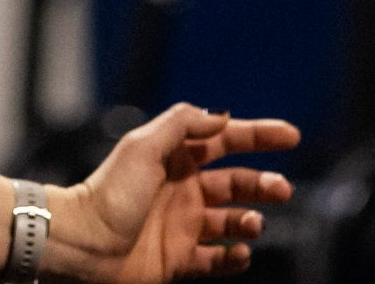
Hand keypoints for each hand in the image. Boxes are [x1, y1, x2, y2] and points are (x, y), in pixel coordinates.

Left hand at [47, 105, 298, 279]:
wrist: (82, 245)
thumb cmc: (109, 193)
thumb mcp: (143, 146)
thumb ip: (183, 124)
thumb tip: (221, 115)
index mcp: (175, 157)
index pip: (224, 140)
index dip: (258, 135)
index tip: (291, 135)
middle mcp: (183, 188)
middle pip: (235, 182)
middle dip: (262, 183)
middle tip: (282, 189)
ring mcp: (182, 224)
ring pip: (231, 220)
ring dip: (249, 220)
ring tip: (253, 224)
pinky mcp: (178, 259)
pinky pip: (216, 258)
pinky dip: (233, 256)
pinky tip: (240, 252)